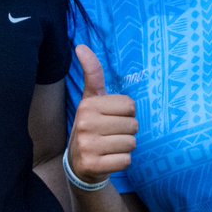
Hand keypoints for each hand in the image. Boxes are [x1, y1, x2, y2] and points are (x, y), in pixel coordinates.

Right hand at [69, 45, 137, 182]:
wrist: (78, 164)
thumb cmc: (91, 126)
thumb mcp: (90, 100)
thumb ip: (92, 73)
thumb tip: (80, 46)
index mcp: (88, 105)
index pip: (130, 105)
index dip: (126, 113)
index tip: (111, 118)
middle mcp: (85, 124)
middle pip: (133, 125)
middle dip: (126, 131)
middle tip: (110, 135)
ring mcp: (88, 146)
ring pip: (131, 143)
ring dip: (125, 147)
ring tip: (109, 147)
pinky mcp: (93, 165)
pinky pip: (126, 160)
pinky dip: (121, 161)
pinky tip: (108, 160)